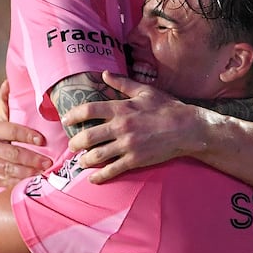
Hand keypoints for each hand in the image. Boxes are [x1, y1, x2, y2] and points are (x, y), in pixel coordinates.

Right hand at [0, 81, 50, 191]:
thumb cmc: (9, 139)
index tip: (42, 140)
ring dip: (28, 172)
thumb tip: (7, 82)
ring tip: (43, 174)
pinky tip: (31, 183)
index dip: (25, 134)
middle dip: (32, 158)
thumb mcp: (9, 121)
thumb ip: (8, 103)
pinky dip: (19, 183)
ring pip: (9, 169)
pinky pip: (4, 182)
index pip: (9, 130)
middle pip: (11, 152)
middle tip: (48, 162)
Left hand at [62, 71, 205, 183]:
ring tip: (81, 161)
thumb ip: (122, 83)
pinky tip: (93, 178)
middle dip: (75, 143)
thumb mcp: (145, 91)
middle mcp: (121, 127)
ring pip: (97, 156)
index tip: (65, 120)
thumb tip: (104, 74)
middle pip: (87, 136)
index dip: (73, 115)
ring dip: (84, 160)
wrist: (187, 128)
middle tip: (71, 146)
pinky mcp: (136, 160)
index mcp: (122, 108)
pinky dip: (100, 176)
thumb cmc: (167, 107)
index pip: (89, 110)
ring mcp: (128, 145)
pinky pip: (113, 170)